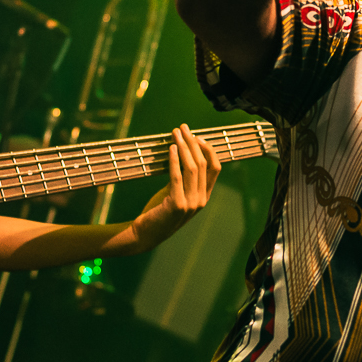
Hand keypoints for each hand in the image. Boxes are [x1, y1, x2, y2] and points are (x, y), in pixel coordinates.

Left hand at [116, 126, 222, 253]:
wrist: (145, 234)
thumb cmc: (159, 211)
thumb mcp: (175, 193)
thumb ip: (182, 178)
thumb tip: (182, 151)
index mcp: (205, 196)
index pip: (216, 168)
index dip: (208, 149)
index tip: (197, 136)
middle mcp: (201, 200)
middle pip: (203, 164)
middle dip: (193, 142)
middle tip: (183, 128)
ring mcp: (191, 204)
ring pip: (192, 168)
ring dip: (184, 147)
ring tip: (175, 133)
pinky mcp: (177, 205)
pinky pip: (177, 177)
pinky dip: (174, 160)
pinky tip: (171, 148)